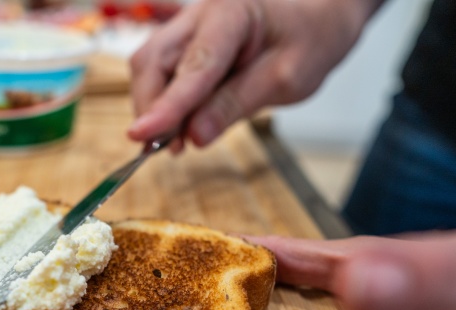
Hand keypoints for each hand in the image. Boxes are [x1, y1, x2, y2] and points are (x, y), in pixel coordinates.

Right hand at [127, 0, 383, 150]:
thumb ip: (236, 104)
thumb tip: (193, 136)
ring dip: (154, 108)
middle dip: (151, 108)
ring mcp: (187, 27)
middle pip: (152, 61)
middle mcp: (199, 15)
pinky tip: (179, 128)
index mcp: (231, 12)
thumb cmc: (307, 41)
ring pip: (148, 68)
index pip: (193, 66)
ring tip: (175, 143)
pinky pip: (160, 74)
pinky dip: (164, 104)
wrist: (314, 20)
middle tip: (164, 150)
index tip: (141, 135)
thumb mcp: (285, 79)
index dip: (166, 105)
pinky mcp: (184, 45)